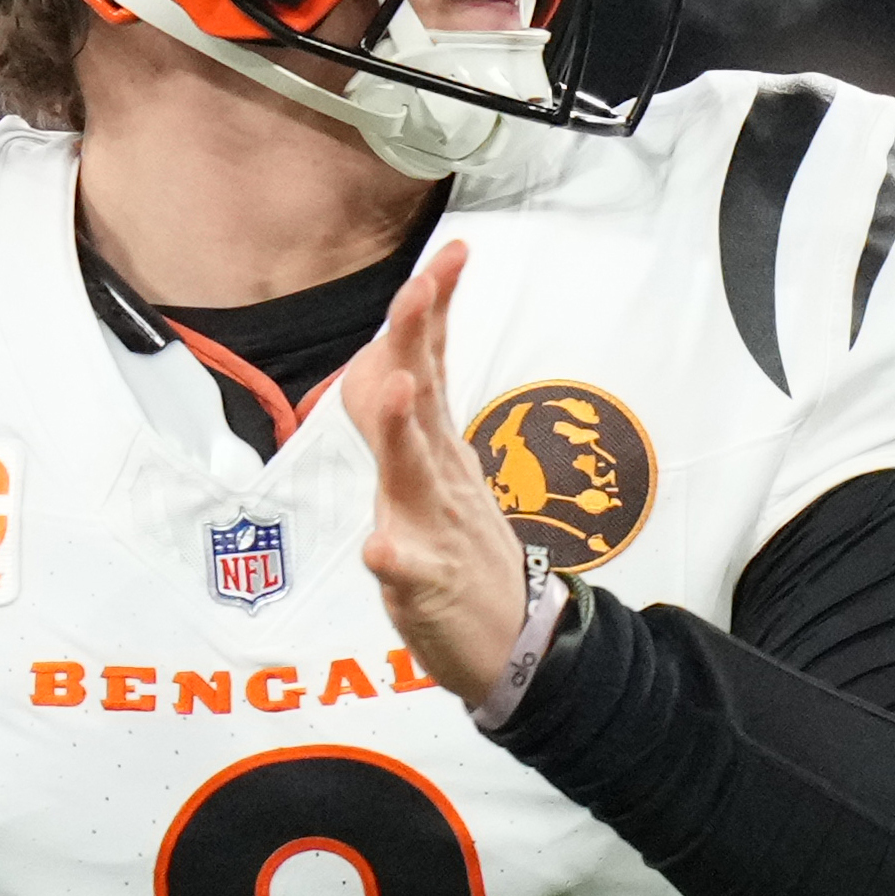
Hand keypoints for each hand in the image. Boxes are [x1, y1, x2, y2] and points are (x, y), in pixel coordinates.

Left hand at [339, 239, 526, 706]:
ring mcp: (434, 528)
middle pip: (421, 395)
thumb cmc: (462, 556)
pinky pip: (408, 571)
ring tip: (400, 390)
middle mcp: (437, 476)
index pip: (428, 364)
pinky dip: (395, 558)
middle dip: (415, 338)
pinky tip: (381, 550)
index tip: (449, 251)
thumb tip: (391, 360)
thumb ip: (409, 419)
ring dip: (402, 431)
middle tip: (420, 285)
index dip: (431, 309)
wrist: (513, 644)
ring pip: (412, 472)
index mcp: (436, 449)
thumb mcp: (434, 476)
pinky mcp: (427, 586)